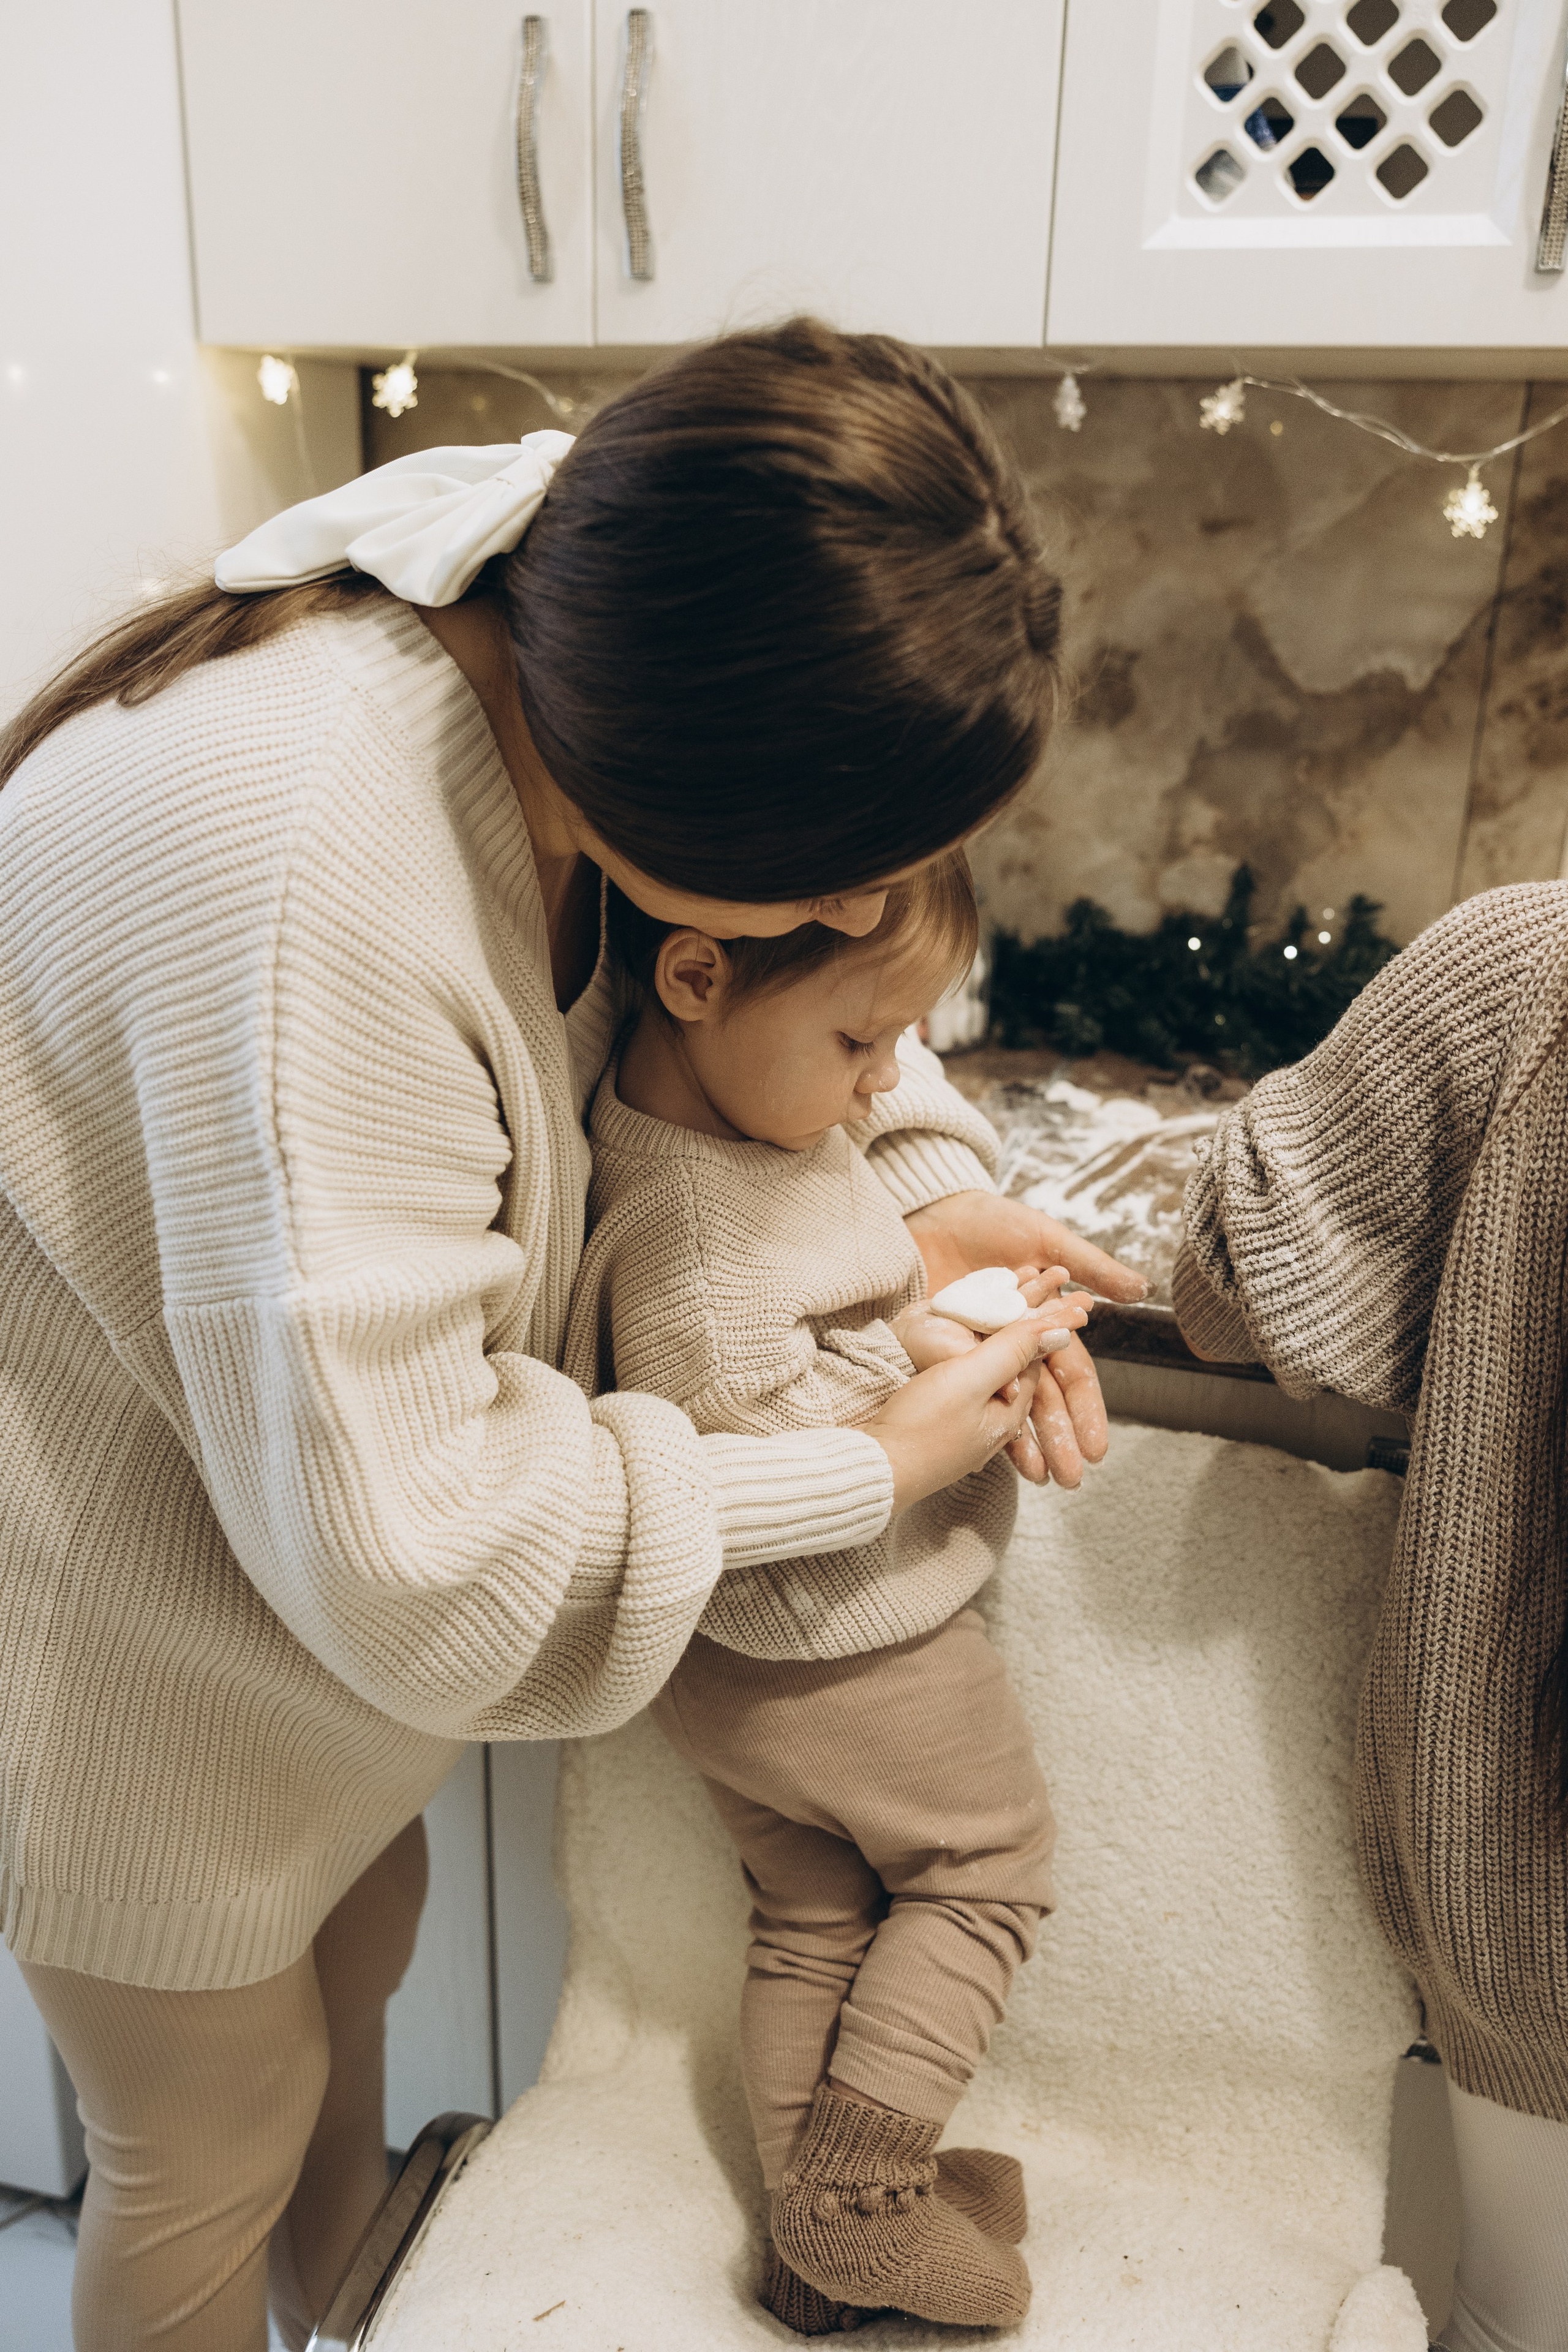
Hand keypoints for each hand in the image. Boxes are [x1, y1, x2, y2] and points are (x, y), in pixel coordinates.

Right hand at [890, 1270, 1087, 1485]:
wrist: (872, 1465)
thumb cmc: (921, 1425)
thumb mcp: (970, 1379)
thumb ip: (1013, 1351)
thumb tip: (1060, 1331)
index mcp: (1008, 1409)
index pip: (1034, 1358)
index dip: (1041, 1320)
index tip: (1052, 1288)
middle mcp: (992, 1421)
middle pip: (1014, 1364)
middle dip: (1025, 1327)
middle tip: (1039, 1285)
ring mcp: (964, 1425)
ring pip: (987, 1373)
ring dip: (996, 1338)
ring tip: (998, 1304)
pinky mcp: (937, 1425)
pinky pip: (963, 1383)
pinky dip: (968, 1354)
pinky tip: (957, 1346)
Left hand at [904, 1193, 1149, 1489]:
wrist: (934, 1211)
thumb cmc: (993, 1220)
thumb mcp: (1047, 1238)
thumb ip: (1093, 1266)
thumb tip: (1140, 1291)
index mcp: (1044, 1321)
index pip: (1072, 1376)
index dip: (1086, 1410)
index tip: (1098, 1447)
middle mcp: (1013, 1344)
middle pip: (1042, 1399)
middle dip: (1060, 1439)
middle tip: (1073, 1476)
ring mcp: (980, 1351)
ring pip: (1007, 1404)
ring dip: (1023, 1442)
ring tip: (1040, 1476)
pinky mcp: (946, 1351)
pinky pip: (966, 1393)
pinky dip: (978, 1421)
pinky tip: (988, 1454)